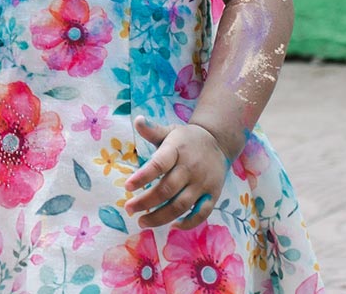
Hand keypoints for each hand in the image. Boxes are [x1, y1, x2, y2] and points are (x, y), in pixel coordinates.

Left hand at [120, 115, 228, 229]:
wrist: (218, 142)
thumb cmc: (185, 139)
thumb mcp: (169, 131)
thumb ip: (152, 130)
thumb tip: (137, 120)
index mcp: (176, 150)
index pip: (159, 164)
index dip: (143, 177)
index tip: (127, 187)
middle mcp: (190, 168)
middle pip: (167, 189)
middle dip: (146, 202)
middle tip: (129, 209)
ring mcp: (202, 183)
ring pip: (181, 205)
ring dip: (160, 216)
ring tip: (142, 221)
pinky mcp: (212, 195)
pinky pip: (201, 213)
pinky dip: (188, 223)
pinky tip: (172, 226)